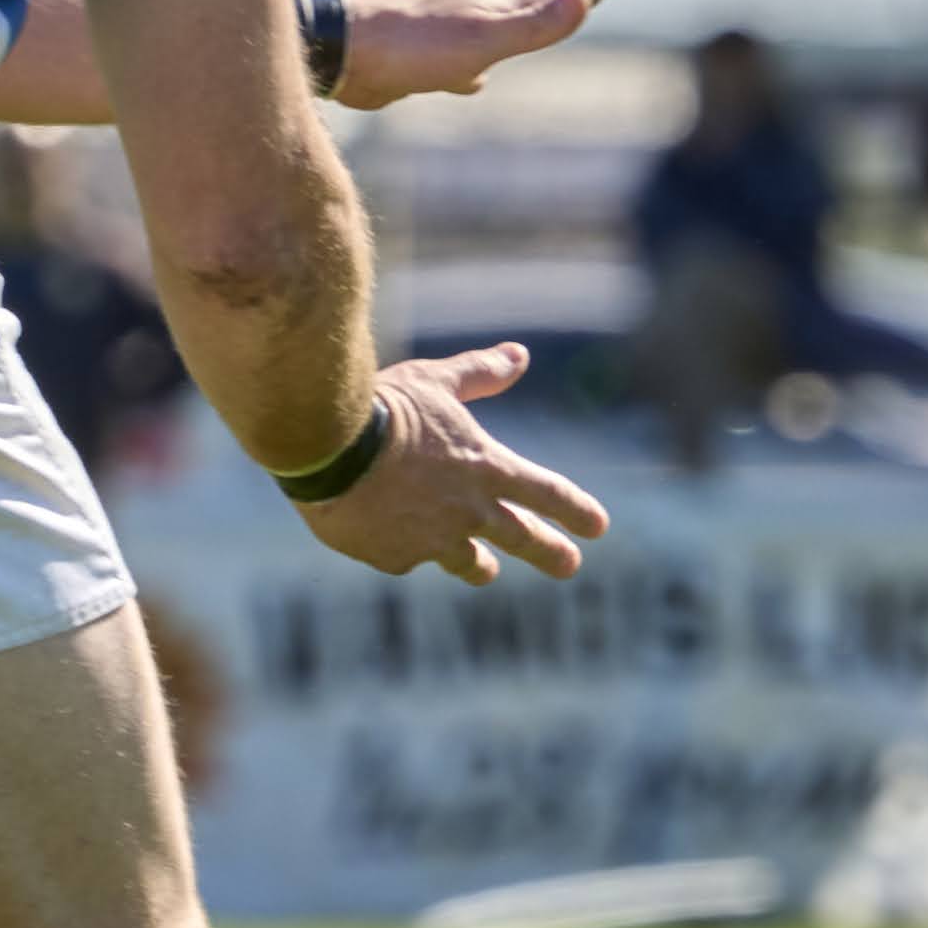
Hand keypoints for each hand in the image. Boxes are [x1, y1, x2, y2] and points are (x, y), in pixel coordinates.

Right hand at [300, 343, 611, 585]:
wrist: (328, 449)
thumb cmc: (384, 407)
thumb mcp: (436, 381)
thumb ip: (480, 372)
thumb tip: (520, 355)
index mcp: (487, 467)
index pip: (547, 493)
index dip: (575, 510)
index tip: (599, 527)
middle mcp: (469, 512)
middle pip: (522, 539)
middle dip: (550, 553)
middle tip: (570, 566)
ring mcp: (434, 541)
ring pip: (468, 563)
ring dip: (479, 566)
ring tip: (485, 571)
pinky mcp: (396, 559)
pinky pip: (408, 557)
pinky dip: (405, 547)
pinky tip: (391, 537)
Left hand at [333, 0, 620, 111]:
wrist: (346, 54)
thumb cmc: (415, 48)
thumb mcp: (485, 39)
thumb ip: (534, 25)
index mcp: (495, 5)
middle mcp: (475, 11)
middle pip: (529, 0)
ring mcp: (449, 33)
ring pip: (497, 25)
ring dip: (522, 22)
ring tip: (535, 21)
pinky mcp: (425, 59)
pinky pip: (466, 59)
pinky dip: (480, 65)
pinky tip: (476, 80)